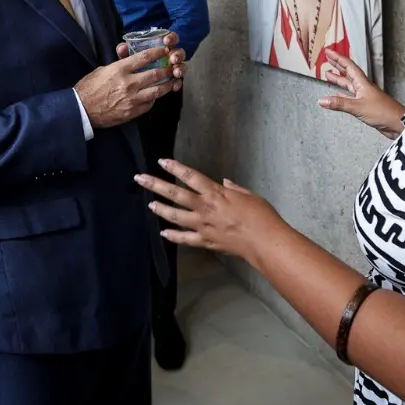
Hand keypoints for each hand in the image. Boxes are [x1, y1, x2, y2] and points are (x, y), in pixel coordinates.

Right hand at [76, 42, 183, 129]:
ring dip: (167, 85)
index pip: (144, 57)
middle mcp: (129, 83)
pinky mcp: (132, 112)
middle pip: (156, 74)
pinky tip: (157, 95)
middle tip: (173, 67)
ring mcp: (132, 99)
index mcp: (120, 70)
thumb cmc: (89, 88)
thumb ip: (118, 63)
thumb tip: (127, 53)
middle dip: (167, 69)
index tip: (164, 50)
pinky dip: (154, 98)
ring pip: (157, 91)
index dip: (157, 52)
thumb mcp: (102, 69)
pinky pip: (149, 104)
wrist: (81, 110)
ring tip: (172, 82)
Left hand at [114, 30, 186, 77]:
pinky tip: (175, 86)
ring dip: (180, 69)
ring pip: (181, 67)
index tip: (166, 41)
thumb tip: (122, 47)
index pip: (169, 38)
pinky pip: (177, 82)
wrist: (129, 84)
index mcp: (160, 46)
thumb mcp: (125, 59)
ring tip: (176, 72)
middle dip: (177, 55)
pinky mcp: (171, 82)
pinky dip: (177, 84)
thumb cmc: (129, 68)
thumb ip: (124, 53)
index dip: (171, 38)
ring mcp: (172, 69)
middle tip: (173, 58)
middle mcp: (169, 56)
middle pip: (178, 52)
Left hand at [135, 159, 285, 264]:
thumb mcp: (249, 195)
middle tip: (140, 179)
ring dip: (160, 210)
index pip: (190, 177)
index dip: (175, 168)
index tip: (162, 162)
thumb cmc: (261, 216)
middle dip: (156, 185)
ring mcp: (203, 226)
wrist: (264, 241)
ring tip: (149, 204)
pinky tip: (163, 233)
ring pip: (175, 217)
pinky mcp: (206, 241)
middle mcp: (205, 208)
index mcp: (216, 193)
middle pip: (175, 194)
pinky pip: (185, 238)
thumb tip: (224, 183)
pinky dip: (173, 236)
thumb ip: (234, 189)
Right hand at [319, 49, 404, 138]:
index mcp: (362, 83)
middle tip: (328, 58)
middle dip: (337, 64)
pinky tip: (338, 94)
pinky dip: (343, 94)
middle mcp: (363, 87)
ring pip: (348, 84)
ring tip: (329, 74)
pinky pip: (351, 97)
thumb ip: (339, 103)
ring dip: (338, 79)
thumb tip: (322, 100)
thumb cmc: (384, 112)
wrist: (398, 123)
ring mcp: (364, 96)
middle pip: (348, 72)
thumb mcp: (358, 107)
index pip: (348, 66)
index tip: (329, 52)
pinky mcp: (365, 105)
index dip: (337, 58)